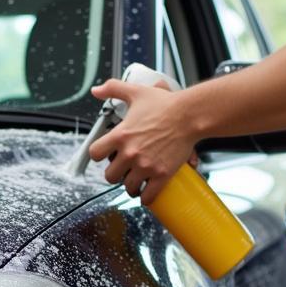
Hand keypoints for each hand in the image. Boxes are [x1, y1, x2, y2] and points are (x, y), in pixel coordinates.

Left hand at [89, 79, 200, 203]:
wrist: (190, 115)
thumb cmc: (166, 104)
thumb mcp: (136, 92)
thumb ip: (113, 88)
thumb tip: (96, 90)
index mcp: (120, 135)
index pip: (94, 154)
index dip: (98, 155)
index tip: (105, 155)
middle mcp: (130, 153)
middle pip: (109, 176)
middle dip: (115, 174)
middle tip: (123, 171)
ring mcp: (145, 166)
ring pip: (128, 188)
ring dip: (131, 187)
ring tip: (136, 182)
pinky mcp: (161, 174)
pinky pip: (148, 196)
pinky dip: (146, 198)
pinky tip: (146, 194)